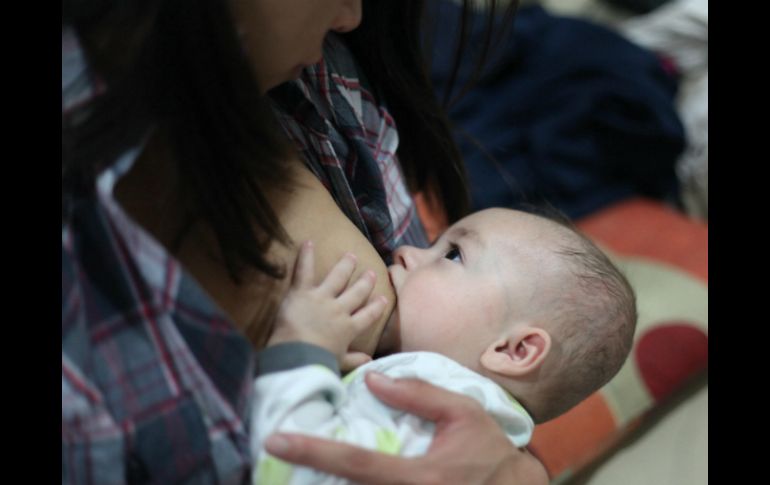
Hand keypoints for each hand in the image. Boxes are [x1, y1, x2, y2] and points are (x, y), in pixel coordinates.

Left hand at [264, 373, 548, 484]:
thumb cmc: (489, 452)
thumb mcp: (461, 413)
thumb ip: (418, 394)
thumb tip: (371, 379)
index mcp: (418, 478)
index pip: (356, 463)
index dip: (314, 451)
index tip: (277, 440)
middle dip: (307, 475)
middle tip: (274, 454)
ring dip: (324, 482)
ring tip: (294, 460)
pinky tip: (329, 474)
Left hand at [269, 241, 387, 364]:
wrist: (299, 355)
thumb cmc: (318, 363)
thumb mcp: (339, 364)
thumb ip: (355, 360)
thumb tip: (370, 362)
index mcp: (348, 329)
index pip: (367, 316)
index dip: (376, 307)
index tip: (383, 298)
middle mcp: (339, 310)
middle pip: (356, 293)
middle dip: (364, 282)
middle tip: (371, 273)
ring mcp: (322, 298)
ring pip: (338, 278)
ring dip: (345, 266)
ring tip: (351, 256)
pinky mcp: (303, 292)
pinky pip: (305, 271)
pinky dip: (306, 256)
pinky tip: (308, 242)